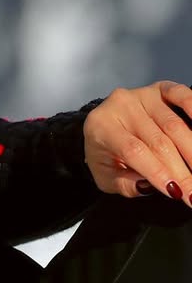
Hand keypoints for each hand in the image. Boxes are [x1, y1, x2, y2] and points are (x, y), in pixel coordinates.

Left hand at [83, 81, 191, 203]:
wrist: (105, 126)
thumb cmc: (107, 154)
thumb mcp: (105, 176)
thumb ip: (124, 184)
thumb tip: (147, 186)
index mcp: (101, 126)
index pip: (134, 151)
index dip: (157, 172)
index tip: (177, 193)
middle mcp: (120, 105)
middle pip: (158, 141)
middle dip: (181, 172)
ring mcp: (141, 95)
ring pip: (174, 125)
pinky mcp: (159, 89)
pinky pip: (180, 95)